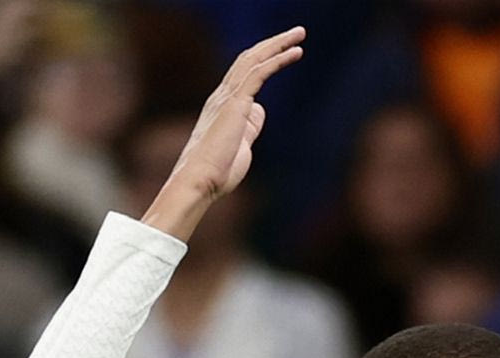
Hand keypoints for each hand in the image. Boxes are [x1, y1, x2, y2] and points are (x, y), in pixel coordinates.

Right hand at [142, 27, 304, 239]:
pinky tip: (295, 53)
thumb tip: (258, 111)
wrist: (199, 181)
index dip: (265, 58)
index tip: (285, 51)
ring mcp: (228, 98)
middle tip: (296, 33)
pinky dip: (277, 60)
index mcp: (223, 105)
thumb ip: (249, 126)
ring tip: (300, 35)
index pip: (244, 72)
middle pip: (249, 59)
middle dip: (273, 44)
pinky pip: (258, 73)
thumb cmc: (217, 172)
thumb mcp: (240, 145)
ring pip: (253, 59)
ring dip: (278, 44)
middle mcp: (222, 96)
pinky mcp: (235, 104)